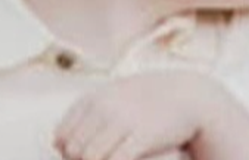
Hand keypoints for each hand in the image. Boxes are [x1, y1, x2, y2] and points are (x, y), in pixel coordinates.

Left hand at [54, 71, 205, 159]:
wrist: (191, 96)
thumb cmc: (151, 101)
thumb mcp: (116, 97)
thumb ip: (88, 114)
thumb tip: (57, 141)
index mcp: (96, 97)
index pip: (62, 134)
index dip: (67, 152)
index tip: (81, 158)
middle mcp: (106, 106)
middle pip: (73, 148)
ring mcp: (124, 120)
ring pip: (88, 157)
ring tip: (111, 159)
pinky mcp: (142, 135)